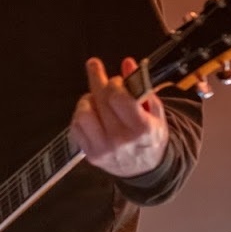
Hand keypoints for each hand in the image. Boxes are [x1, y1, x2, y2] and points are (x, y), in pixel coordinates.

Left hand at [70, 56, 168, 177]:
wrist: (145, 168)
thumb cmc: (150, 135)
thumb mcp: (154, 111)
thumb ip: (141, 86)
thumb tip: (128, 63)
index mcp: (142, 128)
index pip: (119, 98)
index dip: (114, 83)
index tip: (116, 79)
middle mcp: (121, 140)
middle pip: (101, 101)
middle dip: (97, 80)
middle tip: (95, 67)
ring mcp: (103, 149)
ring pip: (83, 114)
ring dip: (87, 100)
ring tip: (95, 97)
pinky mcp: (90, 155)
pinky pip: (76, 127)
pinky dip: (81, 115)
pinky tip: (91, 113)